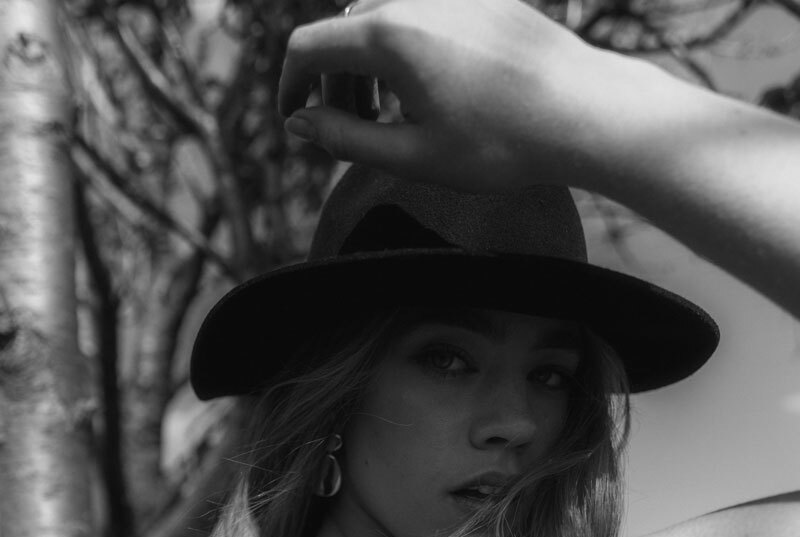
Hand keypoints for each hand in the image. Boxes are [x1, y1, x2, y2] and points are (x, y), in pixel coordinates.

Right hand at [279, 0, 614, 191]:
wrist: (585, 111)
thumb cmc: (502, 144)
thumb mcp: (413, 156)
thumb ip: (346, 139)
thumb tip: (299, 123)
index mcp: (387, 34)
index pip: (308, 47)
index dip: (290, 87)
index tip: (293, 121)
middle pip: (343, 32)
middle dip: (334, 83)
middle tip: (351, 134)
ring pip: (381, 19)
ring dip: (368, 66)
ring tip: (390, 117)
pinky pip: (422, 15)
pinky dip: (405, 50)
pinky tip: (431, 92)